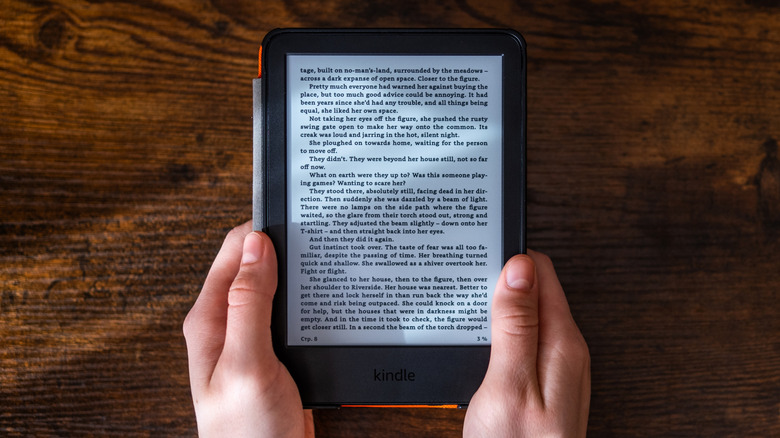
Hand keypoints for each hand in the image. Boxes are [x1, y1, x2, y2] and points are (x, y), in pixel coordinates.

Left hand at [183, 221, 313, 437]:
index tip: (295, 220)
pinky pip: (289, 313)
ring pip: (275, 288)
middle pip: (255, 265)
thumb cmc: (247, 431)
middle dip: (283, 247)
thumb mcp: (247, 363)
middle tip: (316, 235)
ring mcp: (251, 338)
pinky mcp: (273, 353)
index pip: (234, 252)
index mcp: (210, 320)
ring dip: (296, 273)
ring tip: (325, 257)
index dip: (262, 231)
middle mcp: (227, 324)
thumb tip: (256, 246)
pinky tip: (325, 298)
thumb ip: (249, 304)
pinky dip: (305, 299)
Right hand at [464, 251, 589, 436]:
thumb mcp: (509, 381)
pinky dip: (501, 331)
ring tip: (470, 299)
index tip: (478, 255)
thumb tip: (519, 267)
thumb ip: (516, 324)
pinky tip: (481, 337)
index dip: (508, 259)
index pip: (540, 272)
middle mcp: (565, 350)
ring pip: (527, 315)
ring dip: (500, 305)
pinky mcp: (540, 383)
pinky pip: (523, 340)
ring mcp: (554, 367)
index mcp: (562, 341)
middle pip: (535, 291)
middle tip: (468, 274)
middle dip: (502, 279)